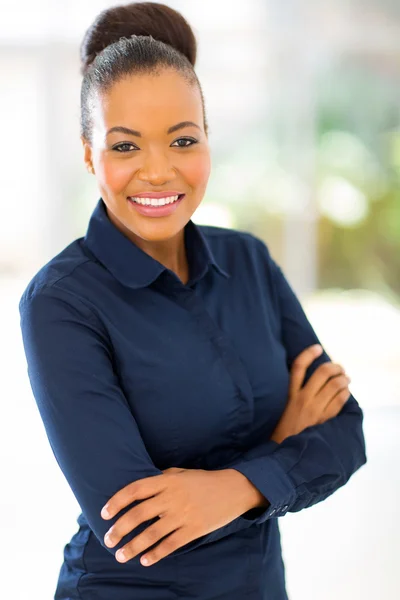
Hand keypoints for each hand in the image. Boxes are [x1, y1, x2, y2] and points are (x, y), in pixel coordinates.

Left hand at [100, 467, 254, 565]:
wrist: (233, 489)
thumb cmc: (203, 480)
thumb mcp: (181, 473)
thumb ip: (161, 479)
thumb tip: (140, 488)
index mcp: (167, 481)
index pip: (135, 490)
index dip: (117, 501)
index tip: (104, 514)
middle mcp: (172, 497)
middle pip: (138, 514)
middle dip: (119, 529)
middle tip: (108, 540)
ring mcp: (183, 514)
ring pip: (151, 534)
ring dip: (133, 547)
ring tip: (121, 556)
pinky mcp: (194, 529)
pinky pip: (170, 545)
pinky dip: (155, 554)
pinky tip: (145, 560)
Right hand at [271, 344, 350, 442]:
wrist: (283, 453)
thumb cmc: (280, 429)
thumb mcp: (279, 407)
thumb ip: (290, 394)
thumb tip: (305, 378)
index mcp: (289, 394)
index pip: (298, 367)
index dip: (309, 354)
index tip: (317, 347)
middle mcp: (302, 399)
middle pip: (322, 373)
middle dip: (335, 367)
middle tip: (339, 367)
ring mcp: (314, 410)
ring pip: (335, 386)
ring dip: (343, 379)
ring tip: (346, 378)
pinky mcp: (324, 421)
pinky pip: (339, 401)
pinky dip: (345, 393)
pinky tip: (346, 392)